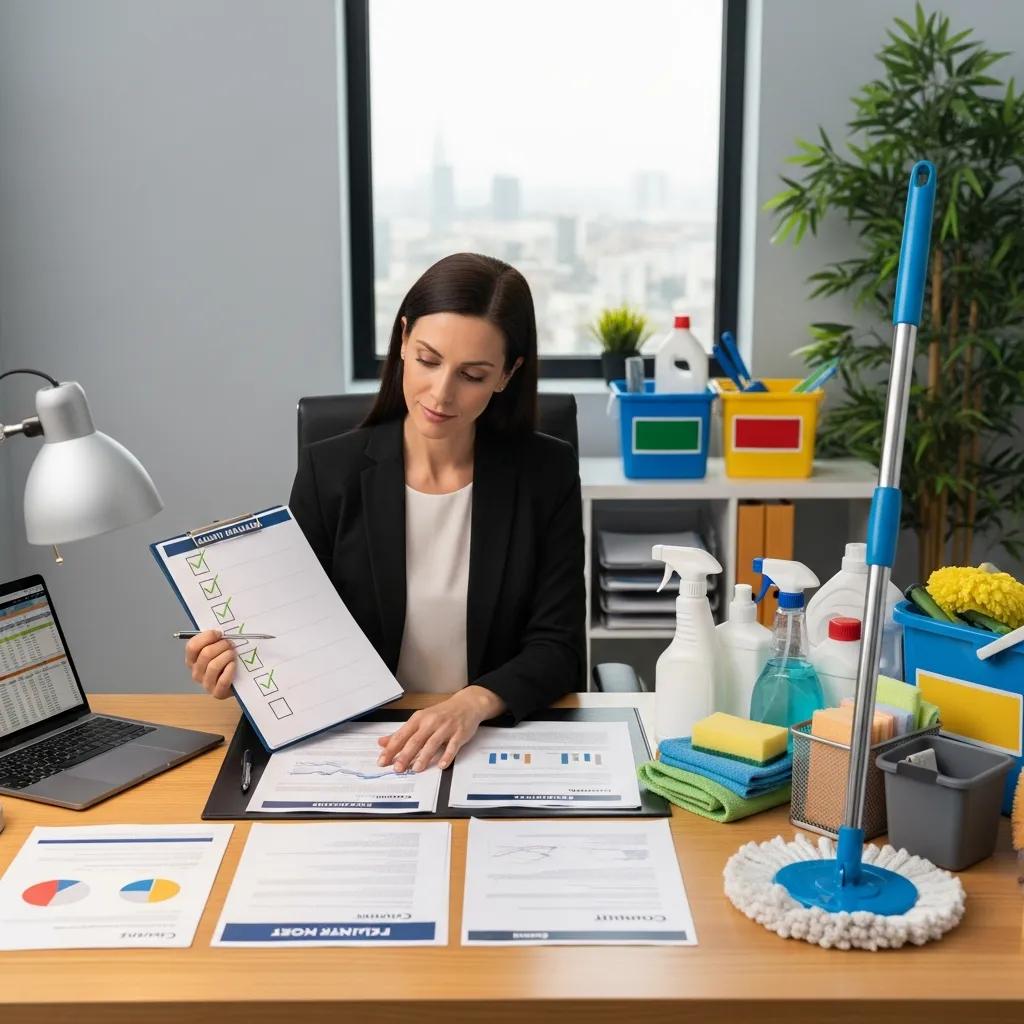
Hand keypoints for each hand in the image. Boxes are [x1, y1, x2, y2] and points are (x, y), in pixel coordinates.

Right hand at [184, 629, 235, 698]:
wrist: (238, 680)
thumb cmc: (226, 660)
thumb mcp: (218, 647)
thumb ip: (215, 639)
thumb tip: (219, 631)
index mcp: (192, 660)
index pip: (192, 646)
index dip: (207, 637)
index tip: (219, 633)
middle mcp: (196, 672)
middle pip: (205, 654)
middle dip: (221, 645)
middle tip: (231, 644)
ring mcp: (206, 684)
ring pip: (213, 666)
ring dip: (227, 656)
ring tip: (233, 654)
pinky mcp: (217, 693)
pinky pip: (222, 681)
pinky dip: (230, 671)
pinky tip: (234, 665)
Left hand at [376, 686, 505, 771]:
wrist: (467, 703)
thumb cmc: (442, 713)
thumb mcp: (420, 719)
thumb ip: (402, 733)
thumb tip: (382, 742)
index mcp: (419, 718)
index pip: (402, 735)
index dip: (391, 749)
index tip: (382, 760)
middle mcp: (431, 722)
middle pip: (416, 740)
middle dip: (405, 755)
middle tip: (397, 768)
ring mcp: (446, 727)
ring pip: (433, 743)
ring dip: (424, 756)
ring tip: (416, 768)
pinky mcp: (459, 733)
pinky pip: (452, 746)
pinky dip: (447, 756)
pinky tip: (441, 765)